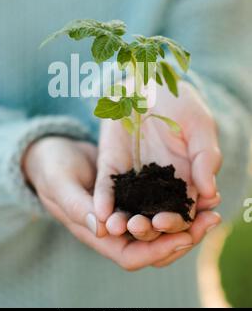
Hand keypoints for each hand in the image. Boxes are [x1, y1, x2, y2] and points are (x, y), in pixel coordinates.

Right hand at [22, 136, 215, 269]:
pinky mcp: (132, 195)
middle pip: (152, 246)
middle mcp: (114, 229)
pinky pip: (158, 205)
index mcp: (95, 233)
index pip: (130, 255)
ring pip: (159, 228)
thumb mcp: (60, 183)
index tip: (183, 238)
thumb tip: (103, 227)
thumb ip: (77, 205)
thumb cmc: (52, 168)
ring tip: (210, 209)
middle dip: (181, 239)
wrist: (54, 152)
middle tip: (208, 221)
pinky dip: (176, 202)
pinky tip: (196, 191)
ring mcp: (124, 212)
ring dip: (184, 223)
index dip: (156, 251)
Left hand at [94, 81, 221, 243]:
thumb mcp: (200, 126)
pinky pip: (107, 187)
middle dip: (148, 227)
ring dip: (122, 221)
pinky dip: (104, 200)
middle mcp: (159, 186)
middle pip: (154, 217)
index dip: (177, 223)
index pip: (184, 212)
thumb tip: (210, 192)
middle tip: (139, 227)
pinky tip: (99, 212)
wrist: (148, 82)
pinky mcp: (112, 166)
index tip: (167, 223)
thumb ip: (206, 157)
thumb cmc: (180, 103)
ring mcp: (134, 178)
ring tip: (114, 228)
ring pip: (129, 208)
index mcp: (186, 181)